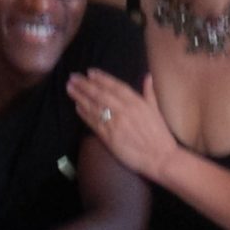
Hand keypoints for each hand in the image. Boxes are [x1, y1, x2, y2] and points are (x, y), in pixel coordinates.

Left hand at [69, 68, 178, 185]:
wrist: (160, 157)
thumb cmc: (159, 134)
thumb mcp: (156, 110)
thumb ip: (149, 92)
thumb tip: (147, 76)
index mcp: (136, 102)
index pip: (115, 86)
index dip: (101, 78)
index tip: (89, 72)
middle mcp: (124, 110)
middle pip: (100, 94)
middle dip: (85, 84)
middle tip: (73, 77)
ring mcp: (115, 123)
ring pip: (94, 106)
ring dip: (80, 96)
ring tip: (69, 88)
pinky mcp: (109, 137)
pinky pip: (94, 122)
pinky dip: (84, 114)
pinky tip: (77, 107)